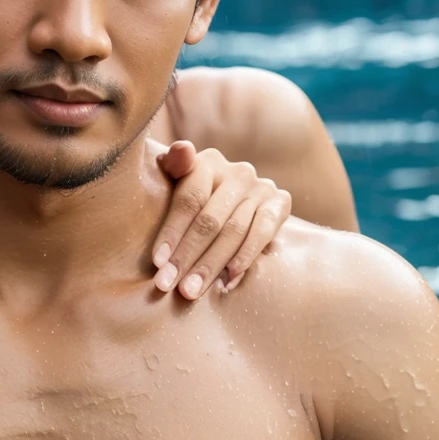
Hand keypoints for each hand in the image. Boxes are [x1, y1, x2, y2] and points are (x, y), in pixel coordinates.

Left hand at [152, 141, 291, 298]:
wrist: (240, 197)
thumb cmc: (197, 193)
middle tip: (170, 285)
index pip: (188, 200)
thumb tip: (181, 149)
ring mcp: (261, 187)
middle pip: (209, 220)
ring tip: (192, 289)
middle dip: (187, 256)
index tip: (157, 263)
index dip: (172, 231)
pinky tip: (227, 281)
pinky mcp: (281, 203)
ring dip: (211, 265)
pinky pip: (262, 234)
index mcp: (207, 162)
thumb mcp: (180, 178)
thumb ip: (174, 164)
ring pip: (233, 232)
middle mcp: (237, 172)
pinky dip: (245, 258)